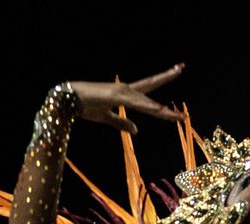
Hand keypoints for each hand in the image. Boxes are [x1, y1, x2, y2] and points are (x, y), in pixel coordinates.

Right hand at [68, 64, 186, 134]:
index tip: (172, 85)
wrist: (67, 100)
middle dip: (167, 76)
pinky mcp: (115, 96)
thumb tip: (137, 130)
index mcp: (124, 95)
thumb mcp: (106, 117)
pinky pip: (135, 103)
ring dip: (163, 110)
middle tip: (181, 66)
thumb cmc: (84, 106)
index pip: (147, 94)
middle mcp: (126, 90)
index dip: (160, 91)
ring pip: (147, 100)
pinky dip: (148, 107)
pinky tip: (160, 109)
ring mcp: (121, 92)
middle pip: (151, 85)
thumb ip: (121, 123)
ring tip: (179, 116)